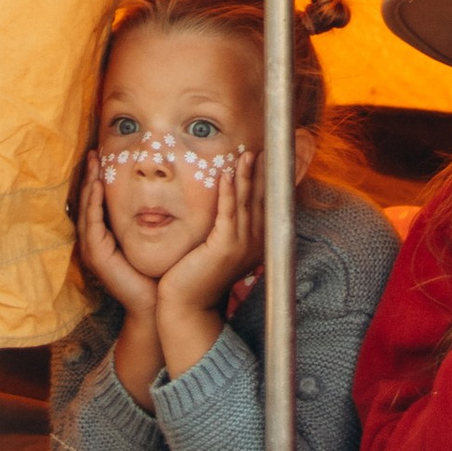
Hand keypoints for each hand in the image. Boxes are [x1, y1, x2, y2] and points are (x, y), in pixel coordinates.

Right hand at [80, 154, 160, 319]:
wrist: (155, 301)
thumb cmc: (157, 269)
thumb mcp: (151, 235)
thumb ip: (149, 215)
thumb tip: (161, 189)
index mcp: (104, 238)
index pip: (97, 202)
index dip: (98, 179)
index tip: (103, 156)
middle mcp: (95, 242)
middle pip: (87, 202)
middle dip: (90, 176)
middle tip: (93, 152)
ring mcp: (93, 250)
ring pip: (87, 209)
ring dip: (89, 184)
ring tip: (93, 162)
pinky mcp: (98, 255)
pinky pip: (92, 223)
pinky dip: (94, 203)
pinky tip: (99, 185)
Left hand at [154, 147, 258, 380]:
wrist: (185, 305)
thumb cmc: (197, 274)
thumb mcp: (218, 247)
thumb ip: (228, 227)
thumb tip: (230, 203)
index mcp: (258, 243)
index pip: (265, 203)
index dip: (266, 178)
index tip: (266, 155)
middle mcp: (256, 244)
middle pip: (261, 199)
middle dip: (261, 171)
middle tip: (264, 145)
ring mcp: (242, 246)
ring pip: (247, 202)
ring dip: (247, 175)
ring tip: (248, 153)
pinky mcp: (224, 247)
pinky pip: (228, 213)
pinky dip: (229, 192)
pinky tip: (228, 174)